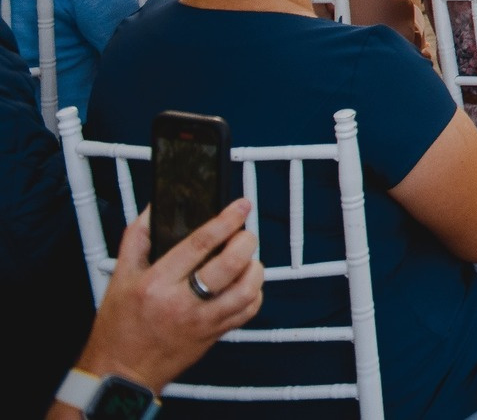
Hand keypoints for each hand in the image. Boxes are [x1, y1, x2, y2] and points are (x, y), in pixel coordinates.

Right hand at [61, 201, 264, 402]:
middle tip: (244, 234)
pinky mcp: (214, 335)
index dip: (226, 220)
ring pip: (247, 289)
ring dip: (254, 268)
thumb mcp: (119, 278)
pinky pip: (248, 311)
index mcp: (156, 284)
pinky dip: (254, 293)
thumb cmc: (119, 327)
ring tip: (246, 260)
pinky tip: (244, 284)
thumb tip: (155, 209)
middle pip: (230, 264)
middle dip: (246, 241)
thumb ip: (137, 239)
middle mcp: (181, 302)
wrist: (120, 373)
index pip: (199, 244)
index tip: (240, 206)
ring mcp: (202, 321)